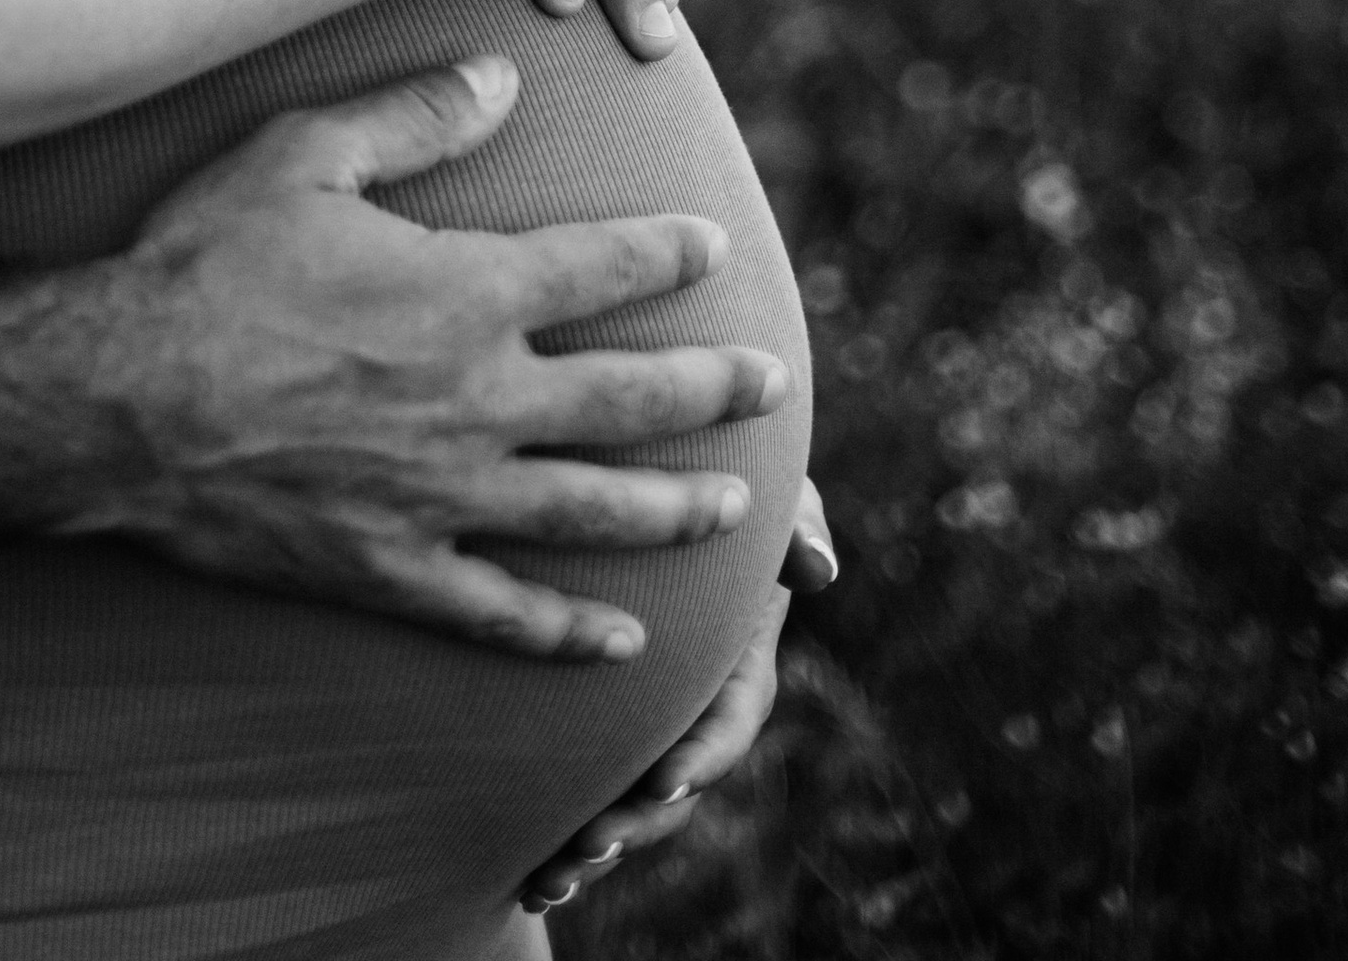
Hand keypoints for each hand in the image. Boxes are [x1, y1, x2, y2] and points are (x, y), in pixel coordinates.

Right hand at [67, 56, 790, 657]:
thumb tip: (504, 75)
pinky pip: (503, 611)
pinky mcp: (394, 569)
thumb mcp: (306, 152)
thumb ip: (415, 113)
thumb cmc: (205, 260)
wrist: (116, 398)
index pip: (600, 266)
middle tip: (769, 382)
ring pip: (592, 508)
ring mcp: (444, 495)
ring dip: (674, 507)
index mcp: (467, 292)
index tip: (707, 246)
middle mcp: (479, 400)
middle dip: (710, 388)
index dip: (663, 254)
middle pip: (629, 398)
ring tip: (736, 510)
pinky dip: (567, 631)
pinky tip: (620, 641)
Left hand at [524, 482, 834, 913]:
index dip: (704, 751)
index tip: (668, 775)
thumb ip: (794, 520)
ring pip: (628, 799)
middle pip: (675, 779)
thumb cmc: (717, 476)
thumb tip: (820, 567)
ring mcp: (646, 719)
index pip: (730, 716)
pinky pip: (584, 789)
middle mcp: (694, 700)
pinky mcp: (595, 722)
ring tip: (553, 873)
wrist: (634, 469)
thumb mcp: (763, 489)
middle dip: (638, 819)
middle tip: (594, 841)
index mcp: (738, 657)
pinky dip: (561, 835)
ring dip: (598, 841)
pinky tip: (527, 877)